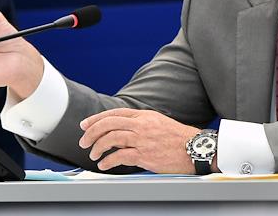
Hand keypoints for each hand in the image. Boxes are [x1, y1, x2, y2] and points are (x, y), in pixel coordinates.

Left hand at [78, 108, 201, 172]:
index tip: (85, 125)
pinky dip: (108, 161)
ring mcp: (142, 140)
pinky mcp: (144, 155)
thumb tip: (119, 131)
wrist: (194, 149)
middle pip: (109, 123)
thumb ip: (139, 124)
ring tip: (93, 155)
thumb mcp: (158, 123)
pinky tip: (104, 165)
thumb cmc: (177, 138)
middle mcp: (142, 125)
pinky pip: (120, 156)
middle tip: (83, 142)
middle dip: (91, 132)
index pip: (115, 113)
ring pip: (111, 138)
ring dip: (97, 147)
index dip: (96, 119)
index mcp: (144, 116)